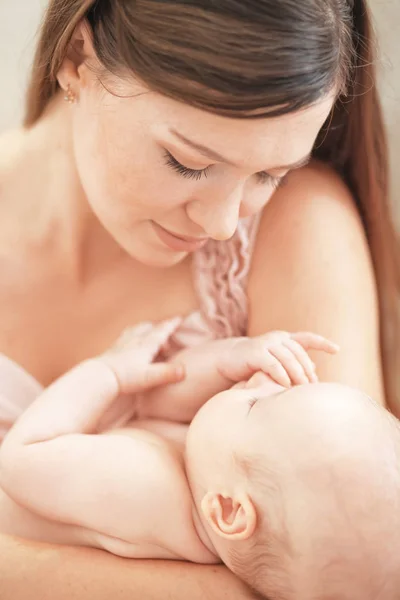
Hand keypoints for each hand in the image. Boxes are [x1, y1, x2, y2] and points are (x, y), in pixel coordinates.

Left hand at [99, 319, 184, 394]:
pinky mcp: (112, 350)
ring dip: (143, 329)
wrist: (98, 378)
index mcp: (145, 345)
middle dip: (157, 327)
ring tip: (147, 333)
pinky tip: (128, 343)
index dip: (171, 325)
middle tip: (165, 333)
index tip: (179, 318)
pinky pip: (123, 337)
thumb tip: (184, 370)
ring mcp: (121, 344)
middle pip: (147, 327)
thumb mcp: (149, 377)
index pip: (161, 331)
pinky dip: (130, 336)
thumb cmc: (125, 378)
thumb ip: (167, 373)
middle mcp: (134, 340)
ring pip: (134, 330)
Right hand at [217, 331, 338, 387]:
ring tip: (300, 389)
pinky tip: (285, 386)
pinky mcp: (255, 352)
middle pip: (299, 354)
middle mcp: (277, 338)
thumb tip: (315, 372)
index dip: (323, 343)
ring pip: (289, 359)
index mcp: (284, 339)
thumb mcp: (276, 362)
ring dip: (297, 375)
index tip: (337, 350)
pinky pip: (273, 365)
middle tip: (312, 387)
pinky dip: (281, 376)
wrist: (228, 360)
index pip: (307, 338)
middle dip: (307, 371)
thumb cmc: (255, 364)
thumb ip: (294, 364)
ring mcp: (266, 343)